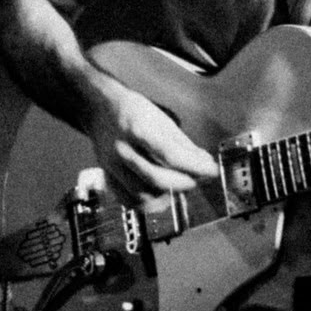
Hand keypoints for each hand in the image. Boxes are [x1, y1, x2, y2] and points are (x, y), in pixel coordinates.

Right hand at [83, 75, 219, 202]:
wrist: (99, 108)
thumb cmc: (133, 109)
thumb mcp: (160, 118)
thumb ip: (182, 143)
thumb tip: (205, 162)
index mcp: (137, 129)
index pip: (170, 155)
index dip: (194, 166)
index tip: (212, 170)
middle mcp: (121, 150)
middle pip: (156, 178)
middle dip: (184, 182)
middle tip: (199, 179)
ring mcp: (111, 166)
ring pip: (143, 194)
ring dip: (167, 194)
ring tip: (181, 185)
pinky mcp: (107, 176)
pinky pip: (129, 200)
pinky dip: (148, 202)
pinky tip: (160, 194)